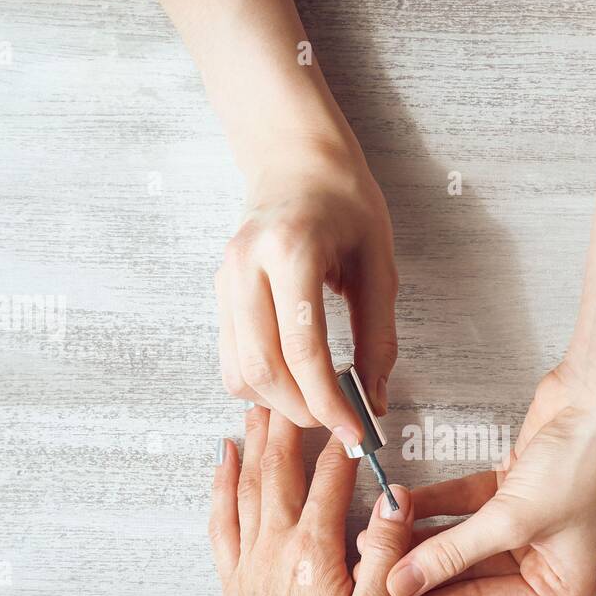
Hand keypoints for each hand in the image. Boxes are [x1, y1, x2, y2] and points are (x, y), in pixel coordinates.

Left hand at [203, 407, 412, 595]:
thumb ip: (384, 557)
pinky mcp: (234, 587)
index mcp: (313, 557)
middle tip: (293, 387)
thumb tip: (393, 501)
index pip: (329, 483)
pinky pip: (221, 522)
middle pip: (278, 472)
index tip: (353, 415)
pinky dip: (220, 487)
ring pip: (247, 489)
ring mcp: (248, 568)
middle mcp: (273, 553)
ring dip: (253, 444)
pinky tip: (222, 464)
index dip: (342, 445)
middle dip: (286, 426)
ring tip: (259, 408)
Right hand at [215, 137, 398, 442]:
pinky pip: (231, 360)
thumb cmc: (345, 205)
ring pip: (240, 372)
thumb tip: (376, 401)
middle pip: (264, 369)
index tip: (355, 432)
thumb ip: (377, 336)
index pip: (302, 349)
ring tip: (320, 406)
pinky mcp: (217, 295)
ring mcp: (224, 281)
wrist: (295, 163)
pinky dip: (260, 386)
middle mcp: (245, 266)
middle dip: (304, 410)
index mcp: (290, 251)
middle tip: (340, 423)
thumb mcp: (378, 265)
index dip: (329, 401)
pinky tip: (294, 386)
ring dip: (280, 404)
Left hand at [386, 361, 595, 595]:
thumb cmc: (587, 462)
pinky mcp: (515, 489)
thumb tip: (403, 583)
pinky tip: (402, 505)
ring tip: (377, 537)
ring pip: (463, 537)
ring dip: (421, 534)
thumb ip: (452, 553)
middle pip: (469, 573)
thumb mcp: (513, 519)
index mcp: (561, 585)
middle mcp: (547, 559)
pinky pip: (466, 504)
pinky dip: (436, 503)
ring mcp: (530, 523)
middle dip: (420, 569)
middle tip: (373, 572)